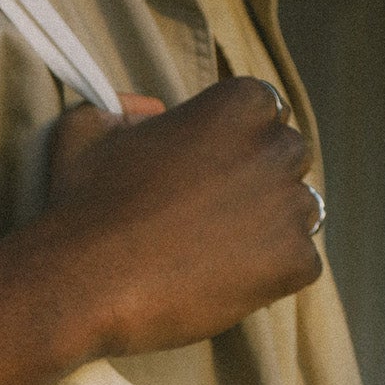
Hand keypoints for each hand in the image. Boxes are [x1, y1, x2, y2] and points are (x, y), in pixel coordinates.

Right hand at [42, 79, 321, 357]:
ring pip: (300, 212)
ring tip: (219, 254)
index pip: (265, 114)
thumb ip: (125, 106)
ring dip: (271, 229)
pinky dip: (272, 277)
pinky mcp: (295, 263)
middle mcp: (276, 146)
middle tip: (214, 218)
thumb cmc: (82, 204)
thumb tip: (152, 110)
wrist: (83, 281)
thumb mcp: (88, 127)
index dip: (237, 146)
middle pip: (289, 161)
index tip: (210, 174)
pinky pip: (301, 264)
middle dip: (260, 184)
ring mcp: (291, 207)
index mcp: (239, 103)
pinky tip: (226, 282)